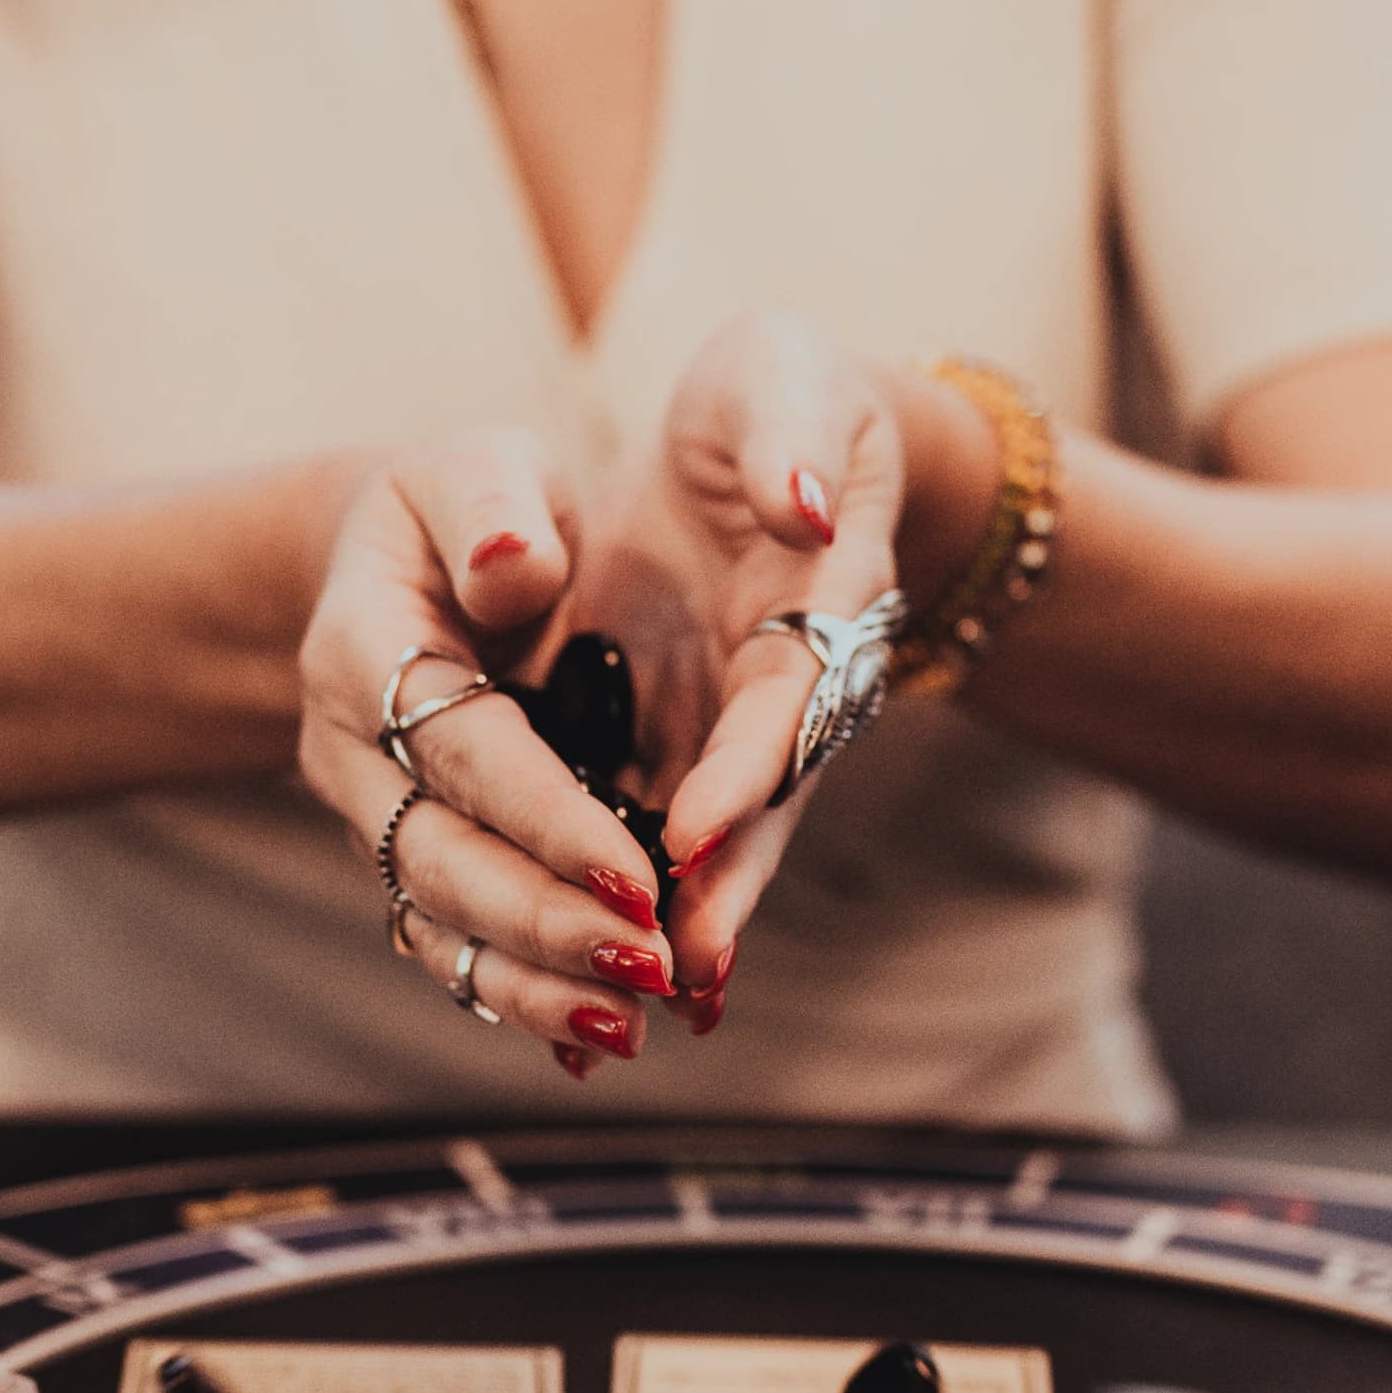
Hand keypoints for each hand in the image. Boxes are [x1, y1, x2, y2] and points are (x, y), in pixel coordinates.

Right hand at [295, 431, 676, 1070]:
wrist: (407, 564)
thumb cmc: (461, 507)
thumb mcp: (475, 467)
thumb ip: (495, 505)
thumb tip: (517, 566)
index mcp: (361, 650)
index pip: (460, 750)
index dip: (546, 819)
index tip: (637, 873)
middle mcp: (350, 753)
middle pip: (440, 861)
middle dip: (545, 923)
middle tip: (647, 966)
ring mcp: (376, 819)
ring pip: (440, 924)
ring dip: (531, 984)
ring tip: (627, 1028)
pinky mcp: (414, 860)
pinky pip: (455, 945)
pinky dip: (522, 995)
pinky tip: (599, 1036)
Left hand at [574, 310, 916, 1024]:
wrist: (767, 437)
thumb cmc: (779, 395)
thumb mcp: (783, 383)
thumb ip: (791, 437)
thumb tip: (803, 501)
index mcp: (820, 603)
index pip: (789, 699)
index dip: (746, 768)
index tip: (696, 831)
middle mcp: (779, 687)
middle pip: (756, 804)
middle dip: (720, 888)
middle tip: (682, 969)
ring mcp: (724, 724)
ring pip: (697, 841)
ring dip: (669, 924)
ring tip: (626, 1009)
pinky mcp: (668, 737)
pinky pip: (638, 832)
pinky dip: (610, 904)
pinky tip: (570, 991)